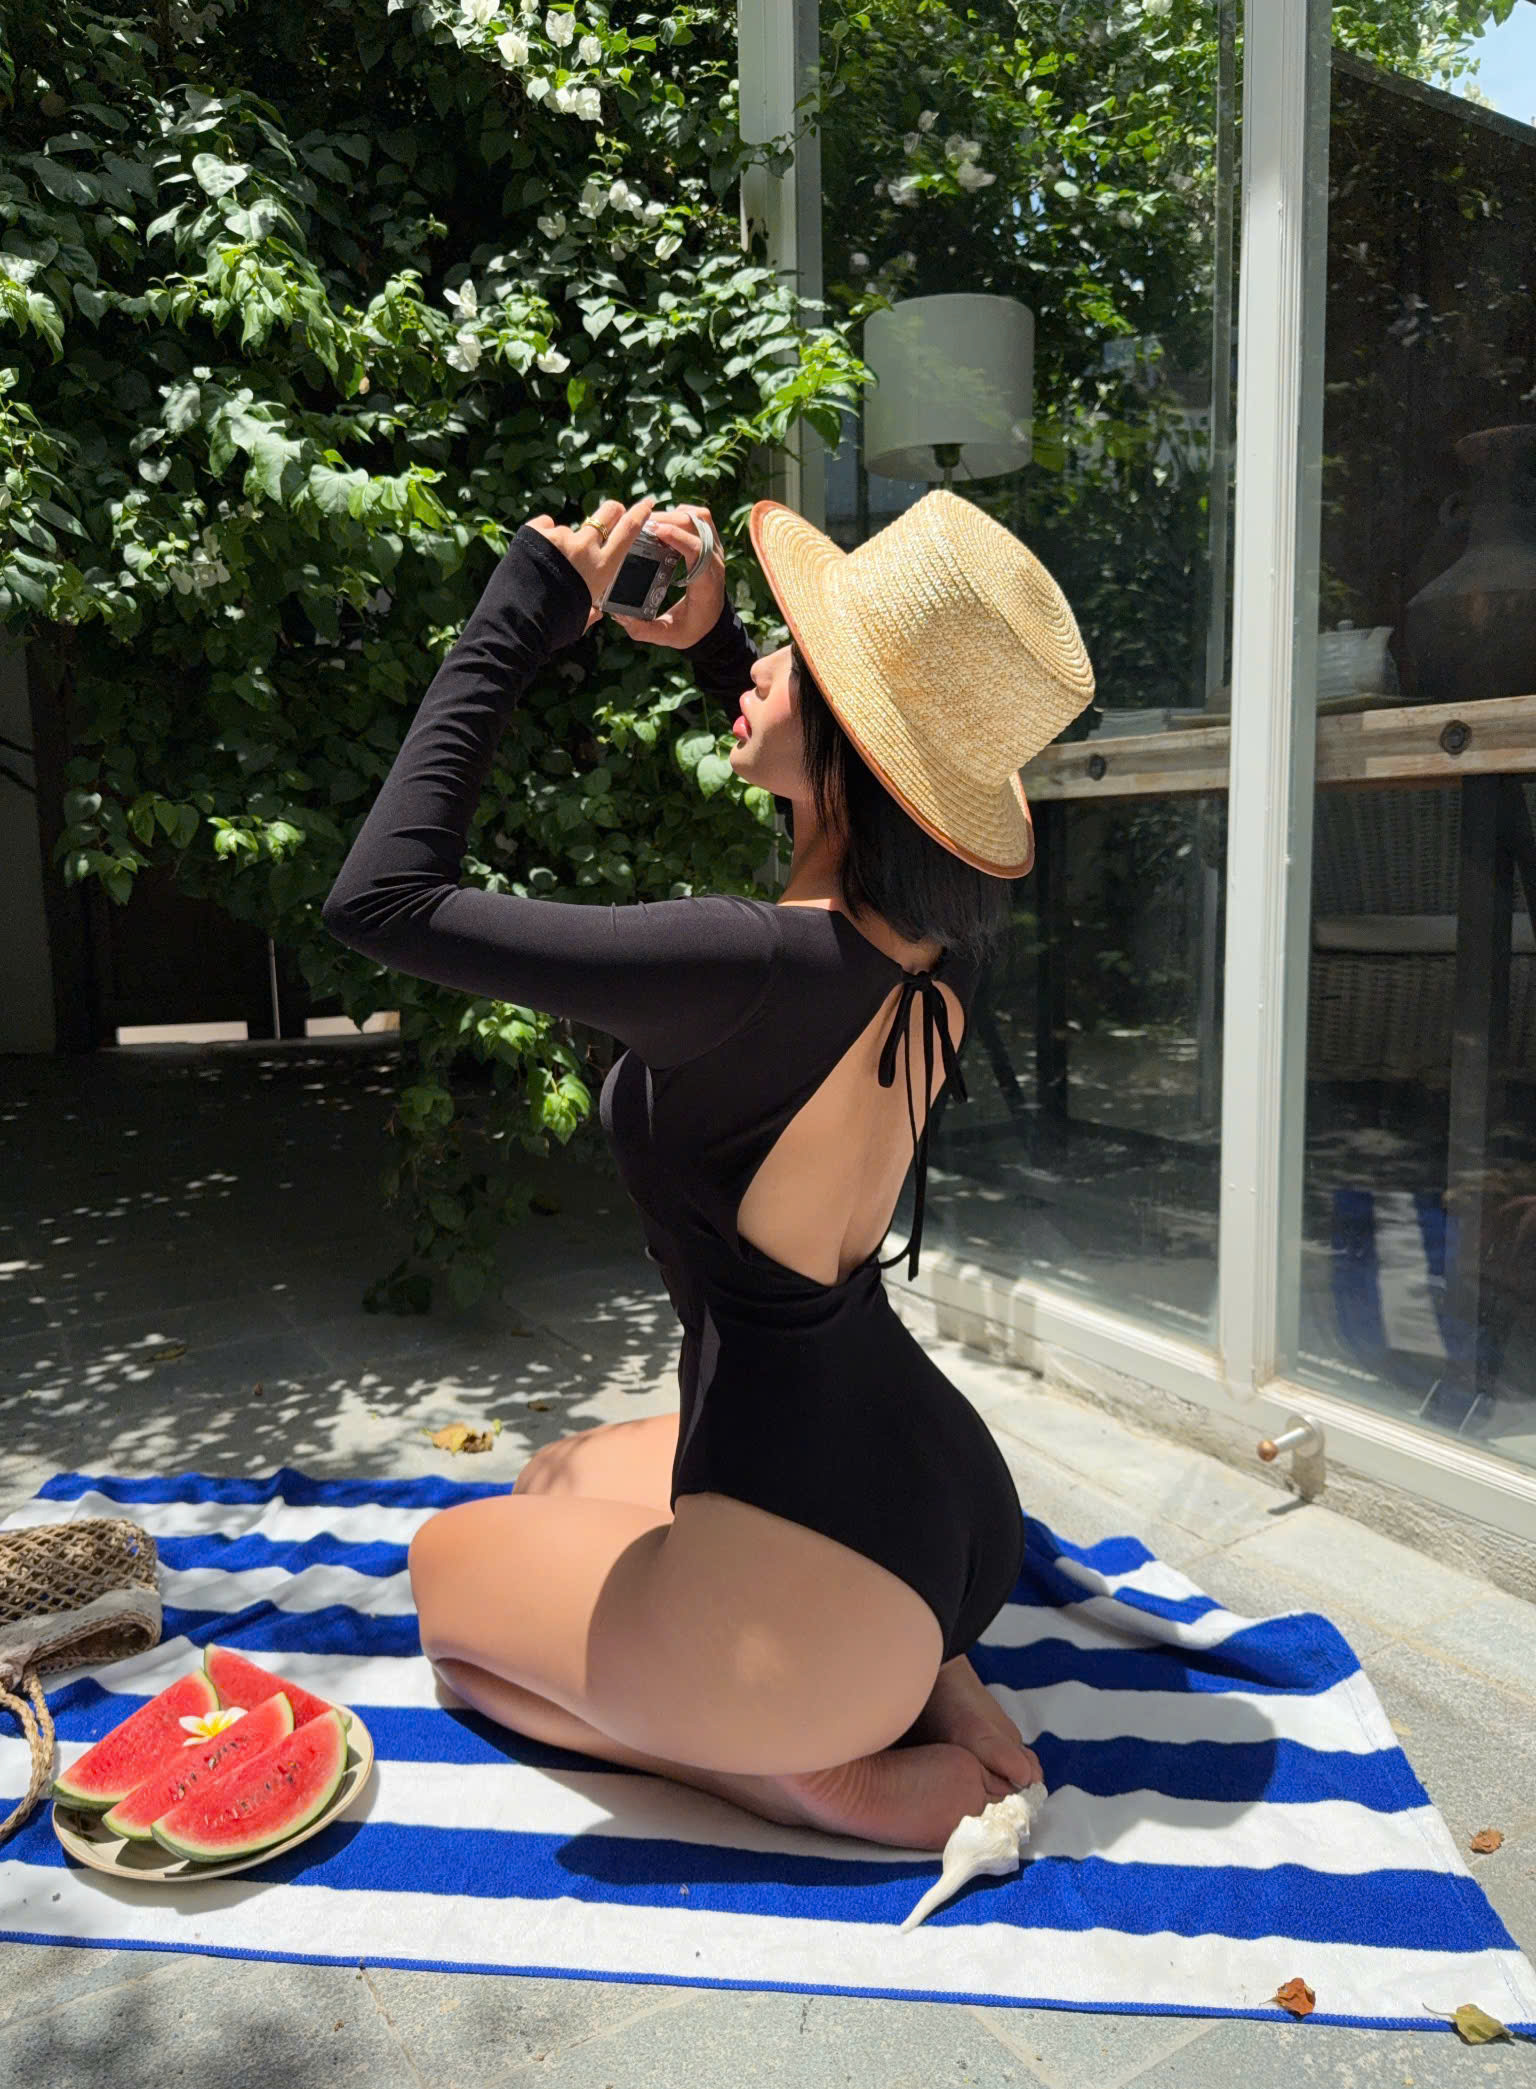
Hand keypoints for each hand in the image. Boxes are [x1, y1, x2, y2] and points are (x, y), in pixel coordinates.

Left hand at [524, 495, 657, 636]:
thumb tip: (597, 611)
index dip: (640, 513)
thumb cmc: (553, 626)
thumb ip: (592, 609)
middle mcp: (585, 547)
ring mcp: (560, 537)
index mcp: (602, 567)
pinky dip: (542, 536)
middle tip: (612, 514)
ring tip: (547, 568)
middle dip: (612, 511)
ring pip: (568, 531)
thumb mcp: (583, 618)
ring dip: (563, 544)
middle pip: (607, 513)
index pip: (628, 531)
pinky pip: (545, 525)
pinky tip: (535, 555)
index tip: (647, 503)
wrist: (518, 623)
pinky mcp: (536, 532)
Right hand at [607, 502, 726, 650]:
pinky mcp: (712, 543)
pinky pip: (701, 518)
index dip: (677, 537)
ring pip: (700, 518)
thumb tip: (619, 615)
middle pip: (697, 527)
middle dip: (669, 520)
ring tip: (651, 522)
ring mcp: (716, 550)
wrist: (714, 625)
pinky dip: (682, 513)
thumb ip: (644, 630)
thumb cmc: (691, 629)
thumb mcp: (668, 635)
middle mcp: (715, 562)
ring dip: (676, 514)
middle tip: (642, 525)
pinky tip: (664, 523)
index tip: (655, 531)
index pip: (698, 551)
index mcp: (706, 584)